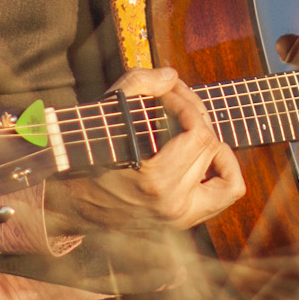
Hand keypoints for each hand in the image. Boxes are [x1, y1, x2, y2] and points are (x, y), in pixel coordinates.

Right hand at [57, 69, 246, 232]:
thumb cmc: (86, 155)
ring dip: (216, 147)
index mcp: (156, 181)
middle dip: (197, 116)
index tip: (167, 96)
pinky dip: (221, 173)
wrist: (69, 202)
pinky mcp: (182, 222)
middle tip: (177, 102)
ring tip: (196, 131)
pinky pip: (223, 196)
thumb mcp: (106, 113)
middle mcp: (173, 206)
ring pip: (229, 178)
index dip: (187, 105)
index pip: (199, 134)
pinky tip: (204, 156)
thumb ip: (138, 84)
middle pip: (212, 148)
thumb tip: (171, 77)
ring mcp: (180, 219)